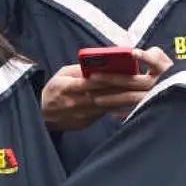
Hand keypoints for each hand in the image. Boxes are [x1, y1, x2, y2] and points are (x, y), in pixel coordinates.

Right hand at [41, 48, 172, 129]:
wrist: (42, 115)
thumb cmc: (54, 89)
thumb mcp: (62, 74)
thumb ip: (80, 69)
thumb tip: (100, 63)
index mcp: (68, 87)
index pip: (93, 81)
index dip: (111, 77)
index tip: (129, 72)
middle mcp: (77, 102)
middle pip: (105, 94)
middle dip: (125, 88)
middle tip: (143, 82)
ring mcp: (83, 114)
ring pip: (108, 105)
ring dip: (126, 99)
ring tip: (142, 92)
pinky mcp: (88, 122)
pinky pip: (106, 113)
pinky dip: (119, 108)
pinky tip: (133, 103)